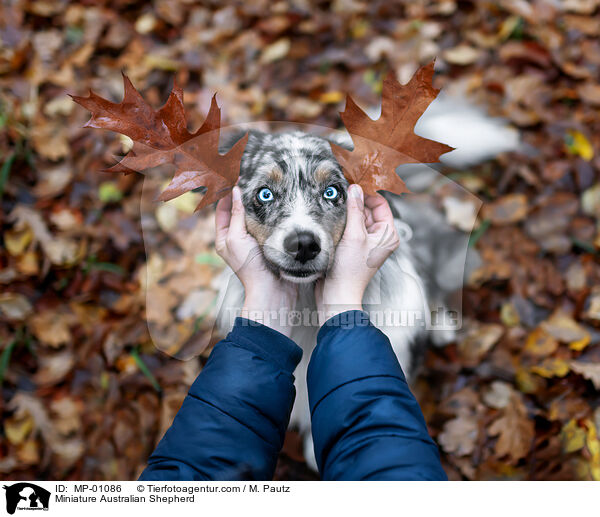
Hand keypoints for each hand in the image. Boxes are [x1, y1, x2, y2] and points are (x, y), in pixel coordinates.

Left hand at [215, 186, 297, 335]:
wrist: (272, 290)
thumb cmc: (250, 267)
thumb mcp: (237, 238)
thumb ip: (236, 215)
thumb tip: (235, 192)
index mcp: (224, 237)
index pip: (222, 209)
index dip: (226, 192)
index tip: (234, 175)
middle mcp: (238, 238)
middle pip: (238, 210)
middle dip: (243, 194)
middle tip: (250, 176)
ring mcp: (254, 240)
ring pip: (254, 215)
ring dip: (258, 202)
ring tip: (264, 185)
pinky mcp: (270, 242)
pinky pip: (268, 223)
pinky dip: (270, 212)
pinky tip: (277, 202)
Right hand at [316, 184, 399, 323]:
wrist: (337, 293)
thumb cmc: (350, 270)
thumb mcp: (354, 235)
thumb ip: (355, 209)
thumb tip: (355, 189)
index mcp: (388, 233)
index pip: (380, 204)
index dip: (367, 194)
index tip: (351, 186)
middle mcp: (380, 237)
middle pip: (368, 209)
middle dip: (355, 203)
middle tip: (340, 196)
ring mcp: (366, 242)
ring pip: (357, 217)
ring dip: (346, 213)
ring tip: (335, 211)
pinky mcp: (353, 246)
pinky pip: (349, 227)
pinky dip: (341, 222)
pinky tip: (333, 221)